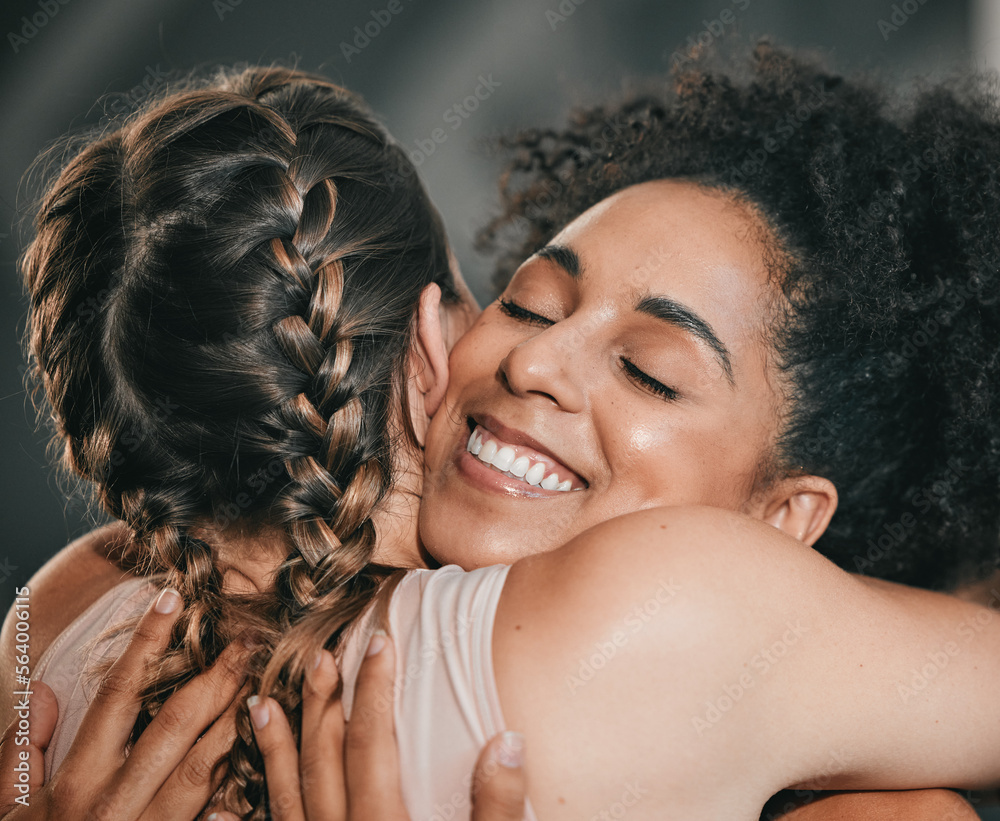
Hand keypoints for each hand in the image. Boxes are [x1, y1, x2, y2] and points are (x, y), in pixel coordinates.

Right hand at [0, 587, 251, 819]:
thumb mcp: (7, 812)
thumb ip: (20, 751)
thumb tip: (43, 690)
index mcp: (76, 781)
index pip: (118, 695)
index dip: (145, 643)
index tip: (173, 597)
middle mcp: (113, 805)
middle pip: (174, 728)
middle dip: (215, 680)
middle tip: (248, 640)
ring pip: (201, 772)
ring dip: (236, 727)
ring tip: (264, 688)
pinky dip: (234, 799)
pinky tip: (263, 770)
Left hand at [225, 632, 526, 820]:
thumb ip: (496, 812)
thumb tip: (508, 740)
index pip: (373, 743)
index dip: (375, 689)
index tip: (379, 641)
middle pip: (323, 759)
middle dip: (323, 703)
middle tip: (320, 655)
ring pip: (285, 797)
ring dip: (274, 747)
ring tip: (261, 703)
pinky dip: (257, 807)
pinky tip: (235, 795)